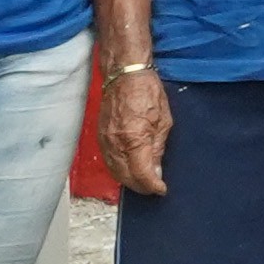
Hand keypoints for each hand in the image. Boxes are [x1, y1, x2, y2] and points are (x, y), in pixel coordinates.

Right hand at [100, 64, 172, 200]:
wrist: (124, 74)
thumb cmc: (147, 92)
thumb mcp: (163, 121)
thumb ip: (158, 149)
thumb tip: (156, 171)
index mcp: (134, 139)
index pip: (141, 174)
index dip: (152, 186)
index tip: (161, 189)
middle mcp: (116, 143)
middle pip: (126, 177)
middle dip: (141, 187)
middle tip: (154, 189)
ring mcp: (105, 140)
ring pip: (114, 171)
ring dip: (129, 181)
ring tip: (143, 183)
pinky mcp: (100, 136)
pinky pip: (108, 161)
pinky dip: (118, 170)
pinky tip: (129, 171)